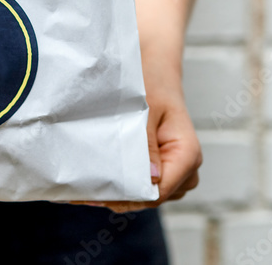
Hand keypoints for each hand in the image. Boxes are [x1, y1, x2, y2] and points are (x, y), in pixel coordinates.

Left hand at [69, 74, 201, 212]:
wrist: (157, 73)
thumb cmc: (152, 85)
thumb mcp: (145, 109)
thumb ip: (146, 144)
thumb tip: (149, 179)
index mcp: (188, 155)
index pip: (158, 192)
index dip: (128, 196)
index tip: (97, 193)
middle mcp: (187, 169)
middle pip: (151, 197)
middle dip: (120, 195)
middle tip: (83, 189)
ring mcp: (178, 173)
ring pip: (147, 195)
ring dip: (120, 190)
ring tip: (89, 182)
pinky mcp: (165, 170)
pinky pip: (145, 185)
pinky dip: (125, 182)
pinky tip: (101, 176)